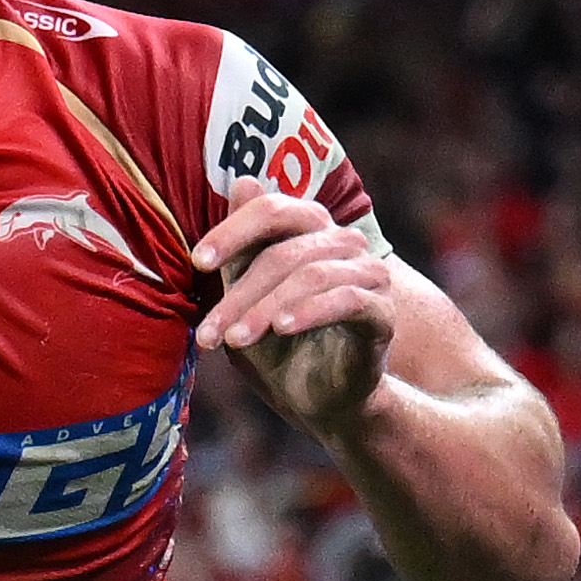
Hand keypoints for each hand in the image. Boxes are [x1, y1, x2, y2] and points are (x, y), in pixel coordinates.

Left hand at [194, 193, 397, 416]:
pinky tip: (282, 328)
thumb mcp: (248, 298)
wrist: (321, 400)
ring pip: (311, 275)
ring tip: (236, 341)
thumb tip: (243, 181)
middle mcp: (343, 243)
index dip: (233, 231)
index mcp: (310, 231)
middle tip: (208, 333)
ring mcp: (368, 274)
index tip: (198, 262)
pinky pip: (347, 299)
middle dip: (239, 292)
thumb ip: (243, 248)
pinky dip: (310, 312)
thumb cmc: (280, 347)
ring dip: (264, 309)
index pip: (273, 210)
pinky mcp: (382, 311)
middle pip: (284, 250)